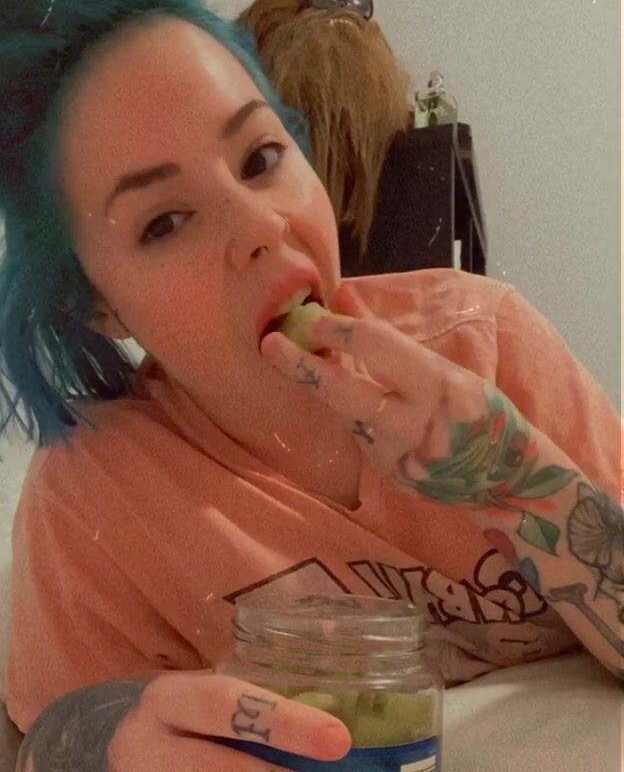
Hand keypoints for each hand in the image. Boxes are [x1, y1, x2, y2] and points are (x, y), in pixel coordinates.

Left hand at [260, 282, 489, 499]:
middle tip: (271, 343)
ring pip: (343, 415)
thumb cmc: (473, 409)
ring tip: (290, 361)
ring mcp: (396, 454)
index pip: (377, 347)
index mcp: (436, 383)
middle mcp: (414, 421)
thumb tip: (343, 296)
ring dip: (319, 387)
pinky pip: (355, 434)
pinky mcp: (387, 474)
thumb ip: (387, 337)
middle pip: (345, 391)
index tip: (312, 318)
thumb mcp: (440, 368)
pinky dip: (343, 411)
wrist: (501, 474)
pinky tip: (334, 394)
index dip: (338, 329)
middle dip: (303, 367)